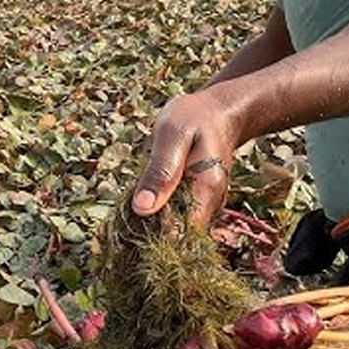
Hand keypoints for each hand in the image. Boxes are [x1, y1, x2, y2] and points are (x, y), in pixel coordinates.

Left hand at [132, 90, 241, 228]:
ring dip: (154, 221)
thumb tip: (142, 209)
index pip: (182, 234)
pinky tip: (148, 196)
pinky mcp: (198, 204)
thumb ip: (160, 172)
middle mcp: (211, 205)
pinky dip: (160, 211)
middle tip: (131, 209)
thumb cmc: (193, 118)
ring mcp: (206, 206)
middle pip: (179, 235)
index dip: (157, 235)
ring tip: (138, 200)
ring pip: (177, 228)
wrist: (218, 112)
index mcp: (207, 190)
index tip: (134, 222)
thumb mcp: (171, 135)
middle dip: (151, 230)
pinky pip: (177, 217)